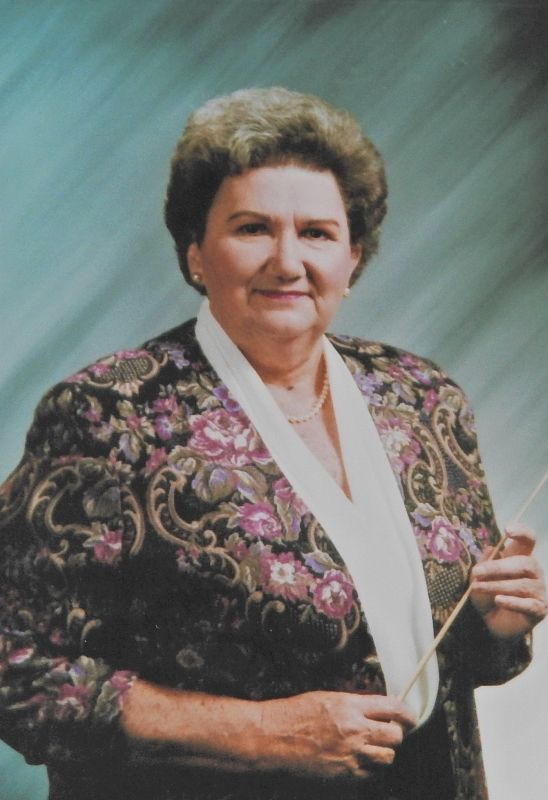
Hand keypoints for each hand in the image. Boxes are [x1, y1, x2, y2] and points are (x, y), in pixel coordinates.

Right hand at [257, 690, 415, 780]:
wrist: (274, 737)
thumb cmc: (296, 713)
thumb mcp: (328, 697)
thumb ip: (355, 703)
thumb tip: (377, 708)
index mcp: (350, 706)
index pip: (393, 708)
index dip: (407, 713)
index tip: (409, 717)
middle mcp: (354, 730)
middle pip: (396, 735)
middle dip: (397, 733)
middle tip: (390, 731)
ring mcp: (350, 754)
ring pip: (387, 757)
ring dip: (384, 751)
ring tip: (373, 746)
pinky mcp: (344, 773)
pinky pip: (370, 774)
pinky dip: (370, 768)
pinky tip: (358, 759)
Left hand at [470, 524, 546, 638]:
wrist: (492, 624)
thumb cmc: (487, 595)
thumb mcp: (479, 578)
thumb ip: (483, 564)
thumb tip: (489, 549)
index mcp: (521, 558)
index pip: (529, 540)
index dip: (521, 532)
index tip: (507, 531)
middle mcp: (534, 572)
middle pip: (524, 563)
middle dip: (498, 567)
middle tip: (477, 572)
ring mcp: (539, 591)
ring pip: (522, 585)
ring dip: (497, 586)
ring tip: (478, 588)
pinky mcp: (539, 609)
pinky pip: (528, 604)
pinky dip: (512, 602)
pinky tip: (498, 600)